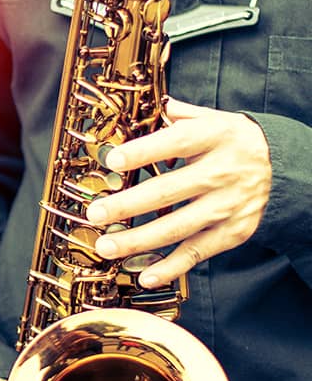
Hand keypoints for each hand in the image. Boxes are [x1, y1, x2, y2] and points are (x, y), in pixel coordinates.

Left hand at [86, 98, 271, 288]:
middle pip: (169, 191)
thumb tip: (142, 105)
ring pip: (178, 227)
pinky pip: (197, 252)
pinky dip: (171, 267)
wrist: (285, 167)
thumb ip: (178, 115)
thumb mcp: (213, 119)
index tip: (112, 160)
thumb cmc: (233, 142)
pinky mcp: (233, 232)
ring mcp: (228, 205)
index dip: (144, 152)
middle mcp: (223, 172)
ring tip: (106, 246)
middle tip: (95, 214)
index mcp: (216, 137)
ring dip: (138, 240)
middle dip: (128, 205)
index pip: (176, 142)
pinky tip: (144, 275)